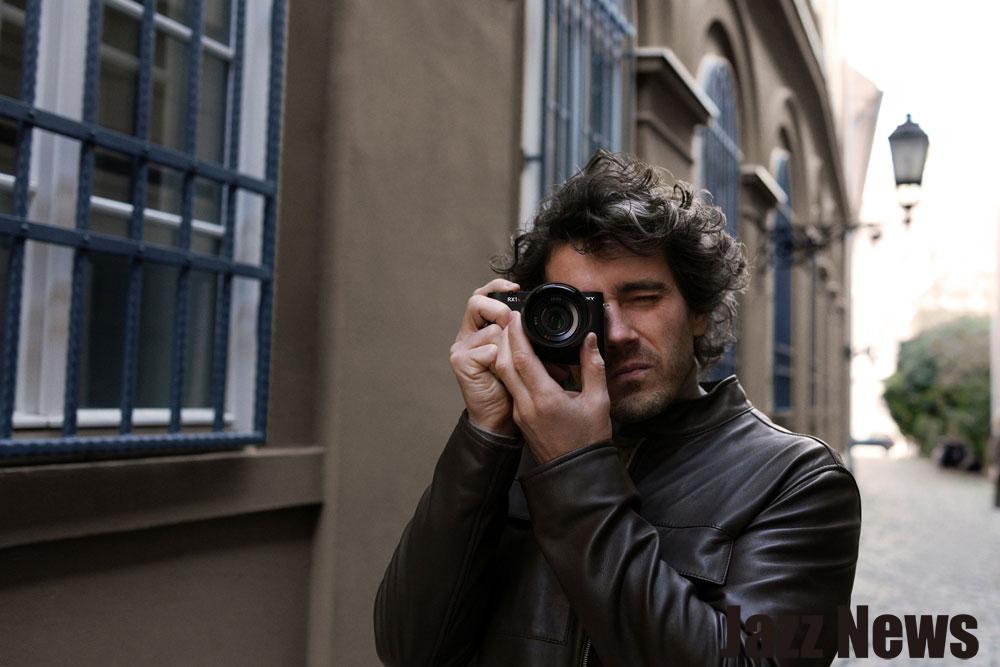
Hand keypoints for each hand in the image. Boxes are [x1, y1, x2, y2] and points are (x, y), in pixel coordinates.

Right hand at [450, 279, 520, 435]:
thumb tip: (552, 326)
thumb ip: (531, 338)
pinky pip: (488, 350)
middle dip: (499, 308)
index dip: (498, 286)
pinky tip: (501, 375)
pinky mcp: (460, 361)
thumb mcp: (528, 357)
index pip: (484, 296)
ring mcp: (462, 347)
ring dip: (510, 345)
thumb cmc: (514, 388)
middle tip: (512, 321)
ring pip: (491, 329)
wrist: (501, 419)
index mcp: (483, 328)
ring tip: (517, 363)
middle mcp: (469, 334)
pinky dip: (500, 361)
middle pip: (477, 302)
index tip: (517, 286)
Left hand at [493, 311, 611, 462]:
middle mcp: (527, 405)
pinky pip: (510, 386)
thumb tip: (590, 340)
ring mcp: (520, 412)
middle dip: (505, 338)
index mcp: (546, 399)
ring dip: (505, 352)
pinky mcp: (519, 417)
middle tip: (512, 318)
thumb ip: (593, 367)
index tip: (517, 315)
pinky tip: (523, 359)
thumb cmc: (589, 439)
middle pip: (505, 364)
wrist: (576, 472)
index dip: (516, 334)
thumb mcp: (599, 401)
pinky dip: (511, 368)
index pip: (522, 359)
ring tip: (515, 334)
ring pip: (504, 375)